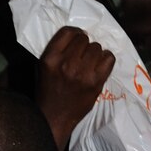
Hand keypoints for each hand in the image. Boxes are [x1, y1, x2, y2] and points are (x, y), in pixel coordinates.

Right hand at [37, 25, 115, 147]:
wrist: (53, 119)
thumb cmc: (47, 92)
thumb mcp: (42, 68)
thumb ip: (56, 51)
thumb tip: (76, 36)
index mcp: (50, 59)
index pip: (68, 32)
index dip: (75, 33)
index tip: (77, 40)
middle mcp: (66, 63)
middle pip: (84, 39)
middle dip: (84, 45)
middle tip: (82, 56)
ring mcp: (82, 73)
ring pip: (97, 47)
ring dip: (94, 53)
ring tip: (90, 63)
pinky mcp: (96, 82)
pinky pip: (109, 58)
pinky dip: (106, 59)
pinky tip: (99, 66)